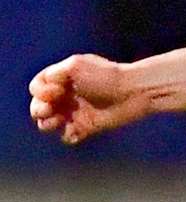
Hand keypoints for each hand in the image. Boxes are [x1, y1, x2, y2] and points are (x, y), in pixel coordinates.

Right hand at [28, 55, 148, 143]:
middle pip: (39, 106)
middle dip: (38, 109)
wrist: (132, 92)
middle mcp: (67, 95)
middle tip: (49, 110)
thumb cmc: (105, 76)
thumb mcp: (75, 65)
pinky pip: (68, 136)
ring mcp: (76, 112)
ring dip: (47, 124)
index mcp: (63, 79)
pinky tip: (75, 131)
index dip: (40, 91)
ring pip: (49, 123)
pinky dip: (68, 135)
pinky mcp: (87, 126)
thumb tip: (42, 90)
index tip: (56, 91)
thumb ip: (54, 74)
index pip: (38, 87)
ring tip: (57, 121)